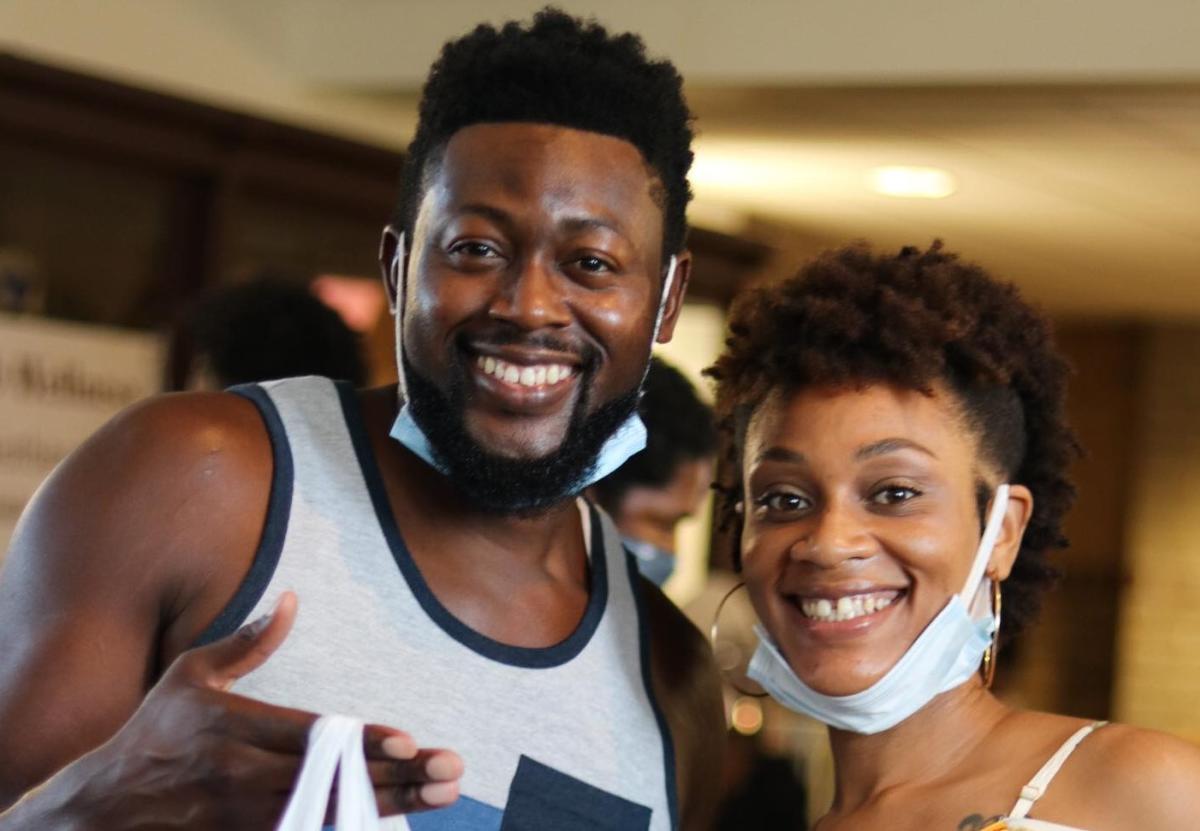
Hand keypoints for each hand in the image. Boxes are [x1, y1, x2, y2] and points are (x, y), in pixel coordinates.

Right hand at [53, 592, 462, 828]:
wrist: (103, 805)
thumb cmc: (157, 729)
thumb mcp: (193, 675)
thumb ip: (248, 641)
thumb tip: (292, 599)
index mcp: (233, 727)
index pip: (308, 736)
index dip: (359, 741)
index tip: (407, 740)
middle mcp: (242, 775)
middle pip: (333, 778)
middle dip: (397, 775)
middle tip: (451, 769)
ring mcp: (244, 817)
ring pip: (332, 811)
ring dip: (392, 804)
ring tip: (443, 794)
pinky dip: (352, 827)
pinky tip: (401, 818)